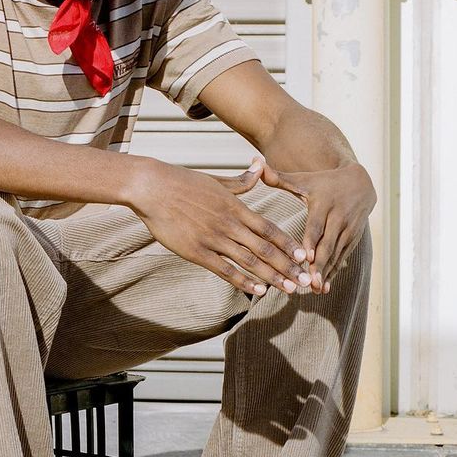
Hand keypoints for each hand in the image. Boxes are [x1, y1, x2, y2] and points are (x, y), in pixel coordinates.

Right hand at [127, 156, 314, 298]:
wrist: (151, 187)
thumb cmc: (182, 182)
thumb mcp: (216, 179)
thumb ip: (242, 181)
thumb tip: (261, 165)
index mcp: (235, 206)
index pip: (269, 228)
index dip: (288, 243)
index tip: (305, 256)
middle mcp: (228, 224)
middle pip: (265, 248)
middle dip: (287, 266)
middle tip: (304, 280)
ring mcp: (212, 238)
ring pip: (249, 261)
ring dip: (271, 277)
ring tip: (289, 289)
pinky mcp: (196, 251)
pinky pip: (224, 270)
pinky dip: (243, 281)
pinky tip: (258, 291)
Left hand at [254, 159, 375, 291]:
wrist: (360, 183)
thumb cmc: (323, 183)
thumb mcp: (303, 179)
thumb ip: (279, 177)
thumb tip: (256, 165)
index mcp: (323, 203)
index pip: (316, 225)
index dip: (312, 242)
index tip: (306, 258)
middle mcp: (339, 217)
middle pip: (328, 244)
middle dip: (320, 264)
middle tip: (310, 282)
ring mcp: (349, 228)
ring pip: (337, 253)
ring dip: (328, 272)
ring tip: (316, 289)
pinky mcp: (355, 237)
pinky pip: (344, 256)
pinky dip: (335, 271)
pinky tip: (325, 286)